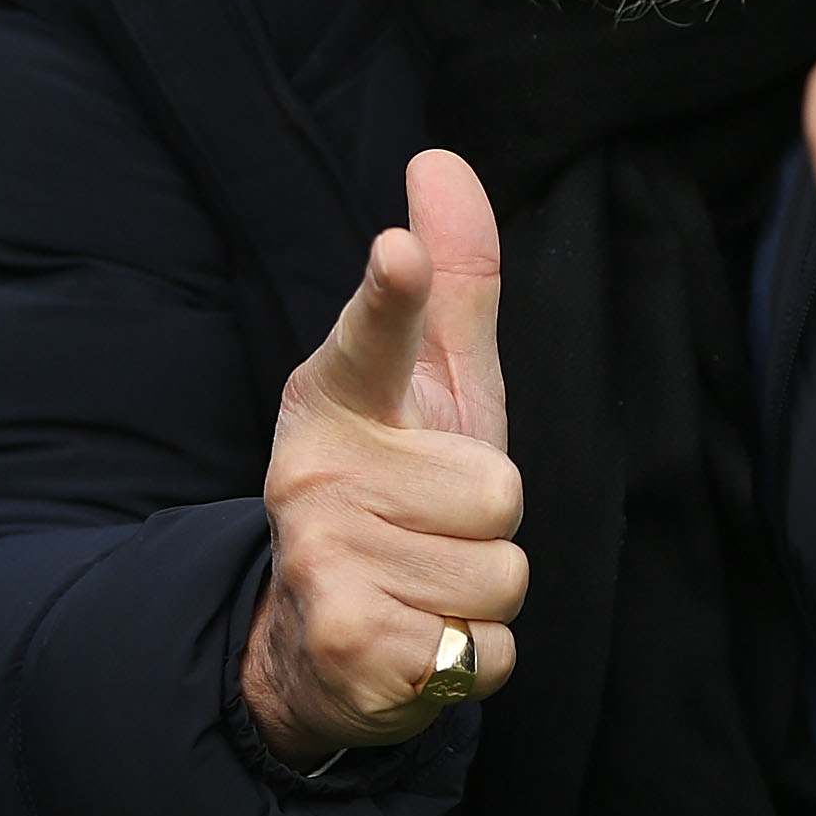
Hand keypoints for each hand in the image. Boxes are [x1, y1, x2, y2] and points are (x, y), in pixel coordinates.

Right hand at [243, 150, 527, 765]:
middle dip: (490, 528)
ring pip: (502, 573)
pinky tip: (416, 642)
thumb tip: (439, 158)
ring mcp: (324, 562)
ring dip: (483, 595)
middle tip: (429, 533)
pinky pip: (492, 648)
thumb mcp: (431, 389)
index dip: (392, 297)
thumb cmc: (397, 491)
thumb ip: (451, 283)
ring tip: (422, 586)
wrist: (315, 647)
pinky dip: (474, 658)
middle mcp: (313, 474)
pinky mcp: (352, 647)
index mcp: (337, 398)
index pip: (372, 337)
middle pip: (500, 490)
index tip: (397, 257)